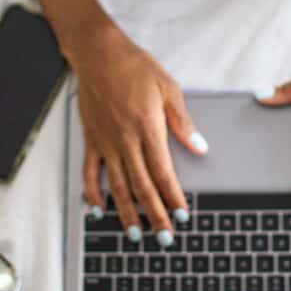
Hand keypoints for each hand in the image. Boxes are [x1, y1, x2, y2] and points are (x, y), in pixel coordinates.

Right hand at [65, 20, 208, 243]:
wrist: (98, 53)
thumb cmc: (135, 67)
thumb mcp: (168, 89)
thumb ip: (183, 122)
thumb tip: (200, 147)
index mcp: (148, 128)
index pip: (163, 172)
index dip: (172, 197)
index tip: (182, 215)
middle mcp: (125, 140)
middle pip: (141, 186)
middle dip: (154, 215)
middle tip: (164, 236)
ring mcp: (106, 142)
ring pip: (116, 186)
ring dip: (126, 213)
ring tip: (135, 234)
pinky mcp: (91, 140)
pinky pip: (90, 172)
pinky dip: (93, 193)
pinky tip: (99, 209)